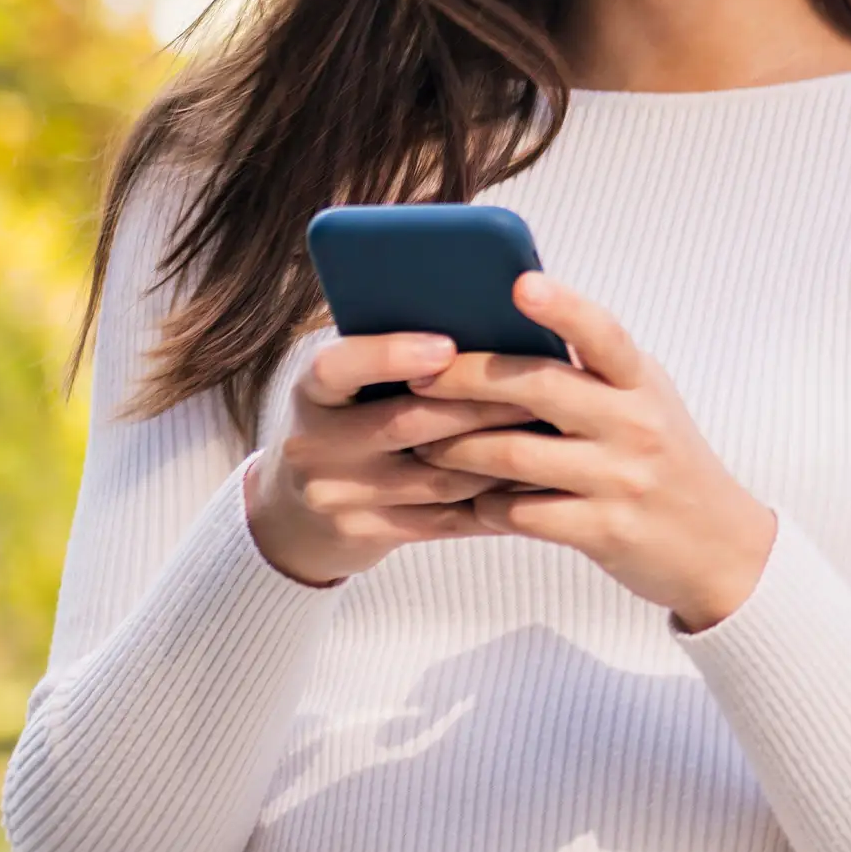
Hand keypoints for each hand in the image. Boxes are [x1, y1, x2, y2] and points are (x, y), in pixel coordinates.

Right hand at [245, 332, 538, 586]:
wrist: (296, 510)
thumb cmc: (349, 418)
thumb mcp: (351, 383)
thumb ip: (397, 353)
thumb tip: (485, 316)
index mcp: (311, 391)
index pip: (337, 367)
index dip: (390, 355)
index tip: (446, 346)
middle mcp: (314, 445)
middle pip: (405, 423)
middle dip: (478, 405)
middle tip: (541, 388)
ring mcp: (337, 496)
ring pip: (435, 476)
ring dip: (499, 455)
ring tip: (553, 432)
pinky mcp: (365, 535)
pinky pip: (443, 520)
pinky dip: (494, 501)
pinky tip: (536, 483)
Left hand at [409, 273, 776, 632]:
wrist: (718, 547)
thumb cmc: (664, 461)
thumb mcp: (645, 402)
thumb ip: (593, 371)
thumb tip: (513, 327)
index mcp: (643, 383)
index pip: (604, 333)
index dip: (563, 306)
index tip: (520, 283)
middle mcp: (635, 424)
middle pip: (540, 387)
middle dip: (467, 378)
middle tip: (417, 374)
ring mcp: (620, 479)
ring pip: (515, 454)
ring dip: (457, 449)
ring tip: (421, 444)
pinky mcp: (603, 531)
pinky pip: (522, 513)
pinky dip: (484, 506)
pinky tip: (465, 501)